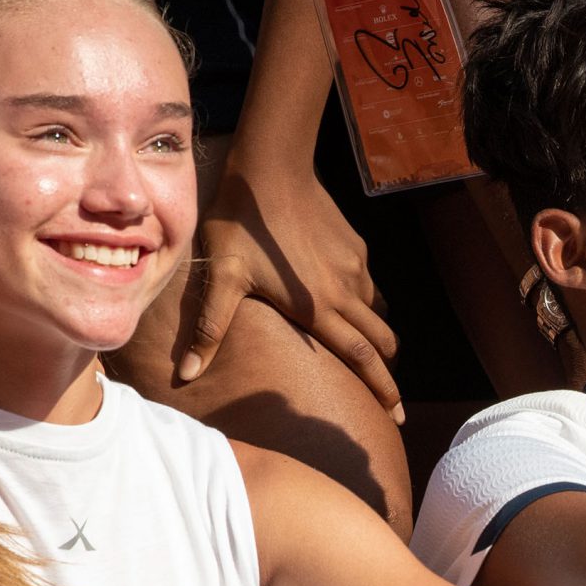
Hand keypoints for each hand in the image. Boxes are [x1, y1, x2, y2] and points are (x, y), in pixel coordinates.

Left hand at [177, 157, 400, 413]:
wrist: (271, 169)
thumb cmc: (240, 225)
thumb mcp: (222, 278)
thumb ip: (209, 328)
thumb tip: (187, 376)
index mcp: (317, 308)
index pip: (361, 358)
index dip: (382, 389)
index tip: (398, 416)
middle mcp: (345, 293)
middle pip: (381, 342)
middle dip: (389, 373)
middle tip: (389, 398)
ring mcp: (355, 269)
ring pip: (378, 314)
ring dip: (377, 338)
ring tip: (369, 353)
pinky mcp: (356, 248)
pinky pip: (369, 286)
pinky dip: (366, 305)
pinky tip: (347, 304)